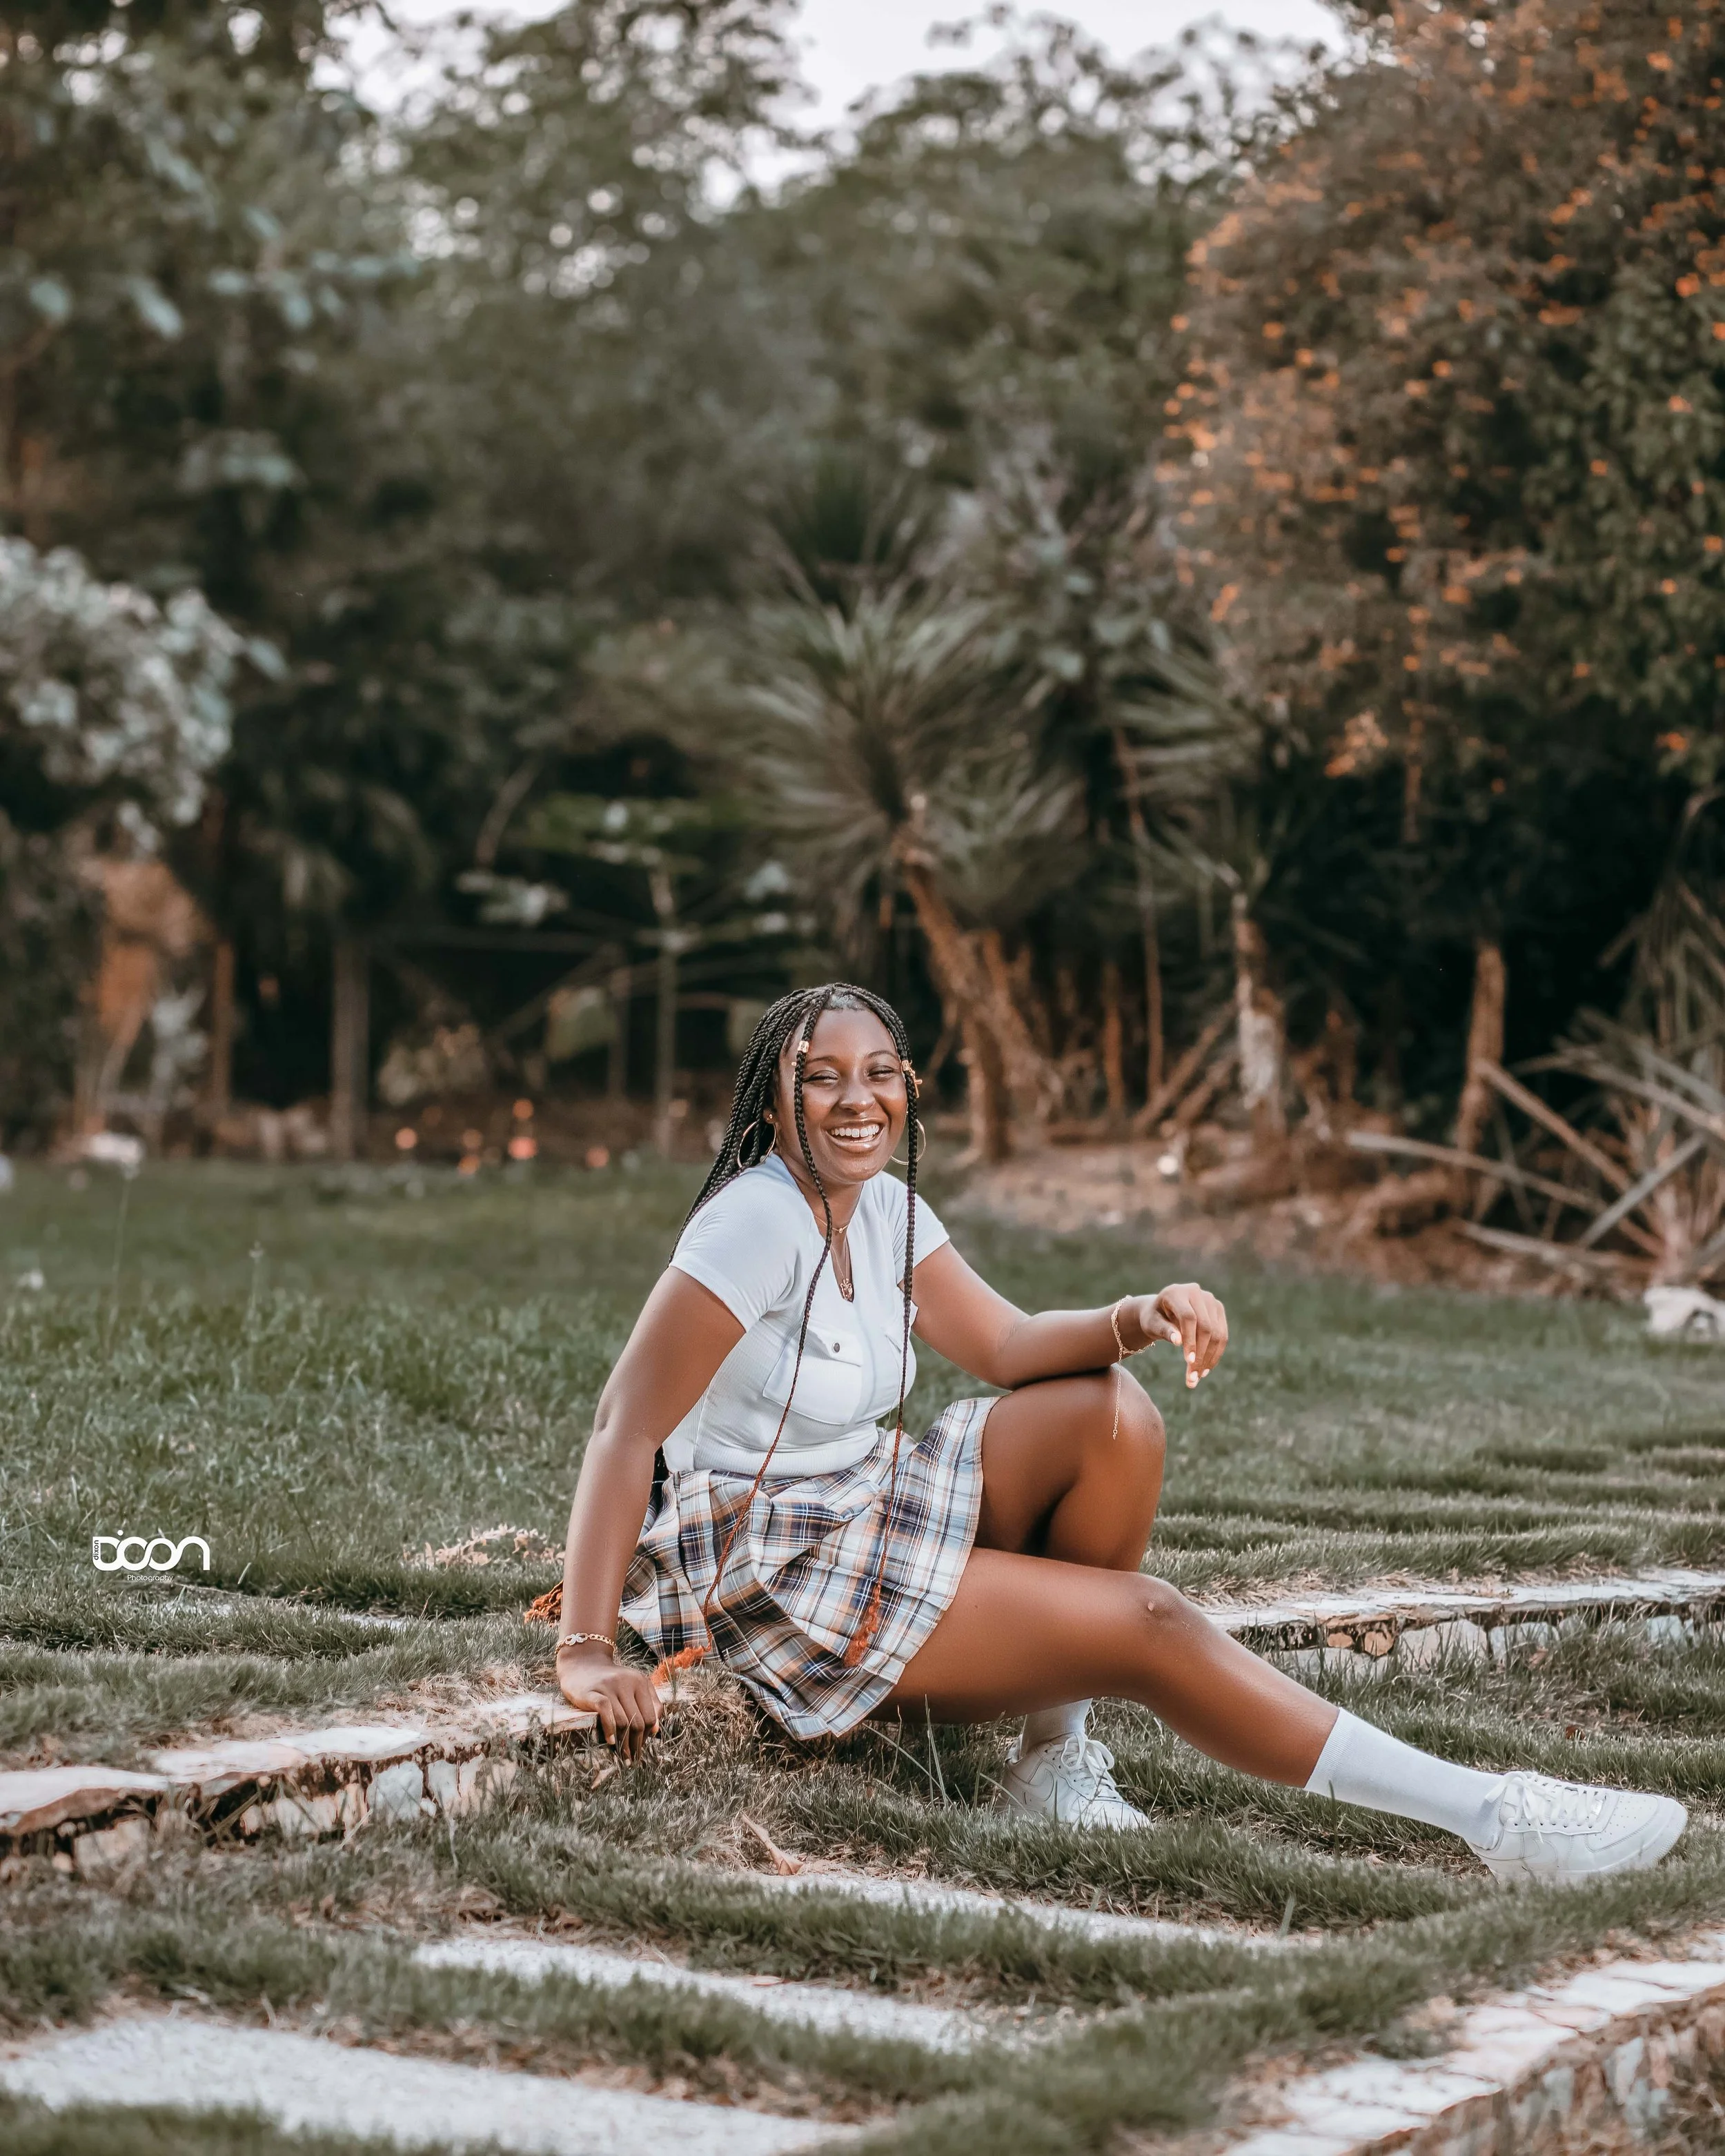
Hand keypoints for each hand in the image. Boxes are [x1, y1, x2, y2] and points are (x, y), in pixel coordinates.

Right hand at [555, 1644, 660, 1762]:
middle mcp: (627, 1682)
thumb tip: (656, 1730)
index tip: (642, 1749)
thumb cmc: (610, 1681)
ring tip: (623, 1757)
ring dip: (624, 1744)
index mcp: (640, 1681)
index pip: (651, 1716)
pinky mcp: (593, 1693)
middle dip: (637, 1744)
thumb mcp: (633, 1686)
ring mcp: (609, 1687)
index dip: (648, 1736)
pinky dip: (610, 1730)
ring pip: (623, 1721)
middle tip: (633, 1760)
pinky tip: (611, 1742)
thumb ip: (649, 1703)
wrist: (582, 1664)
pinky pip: (606, 1714)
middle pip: (638, 1721)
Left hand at [1125, 1282, 1228, 1386]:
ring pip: (1217, 1333)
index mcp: (1176, 1292)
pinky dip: (1215, 1354)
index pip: (1188, 1317)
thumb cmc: (1154, 1318)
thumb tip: (1178, 1342)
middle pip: (1206, 1326)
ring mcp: (1210, 1300)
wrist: (1162, 1311)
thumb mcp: (1152, 1325)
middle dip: (1201, 1354)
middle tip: (1192, 1377)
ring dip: (1209, 1358)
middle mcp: (1196, 1292)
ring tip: (1198, 1377)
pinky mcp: (1218, 1310)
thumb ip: (1164, 1330)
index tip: (1188, 1361)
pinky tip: (1206, 1369)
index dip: (1190, 1340)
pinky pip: (1222, 1335)